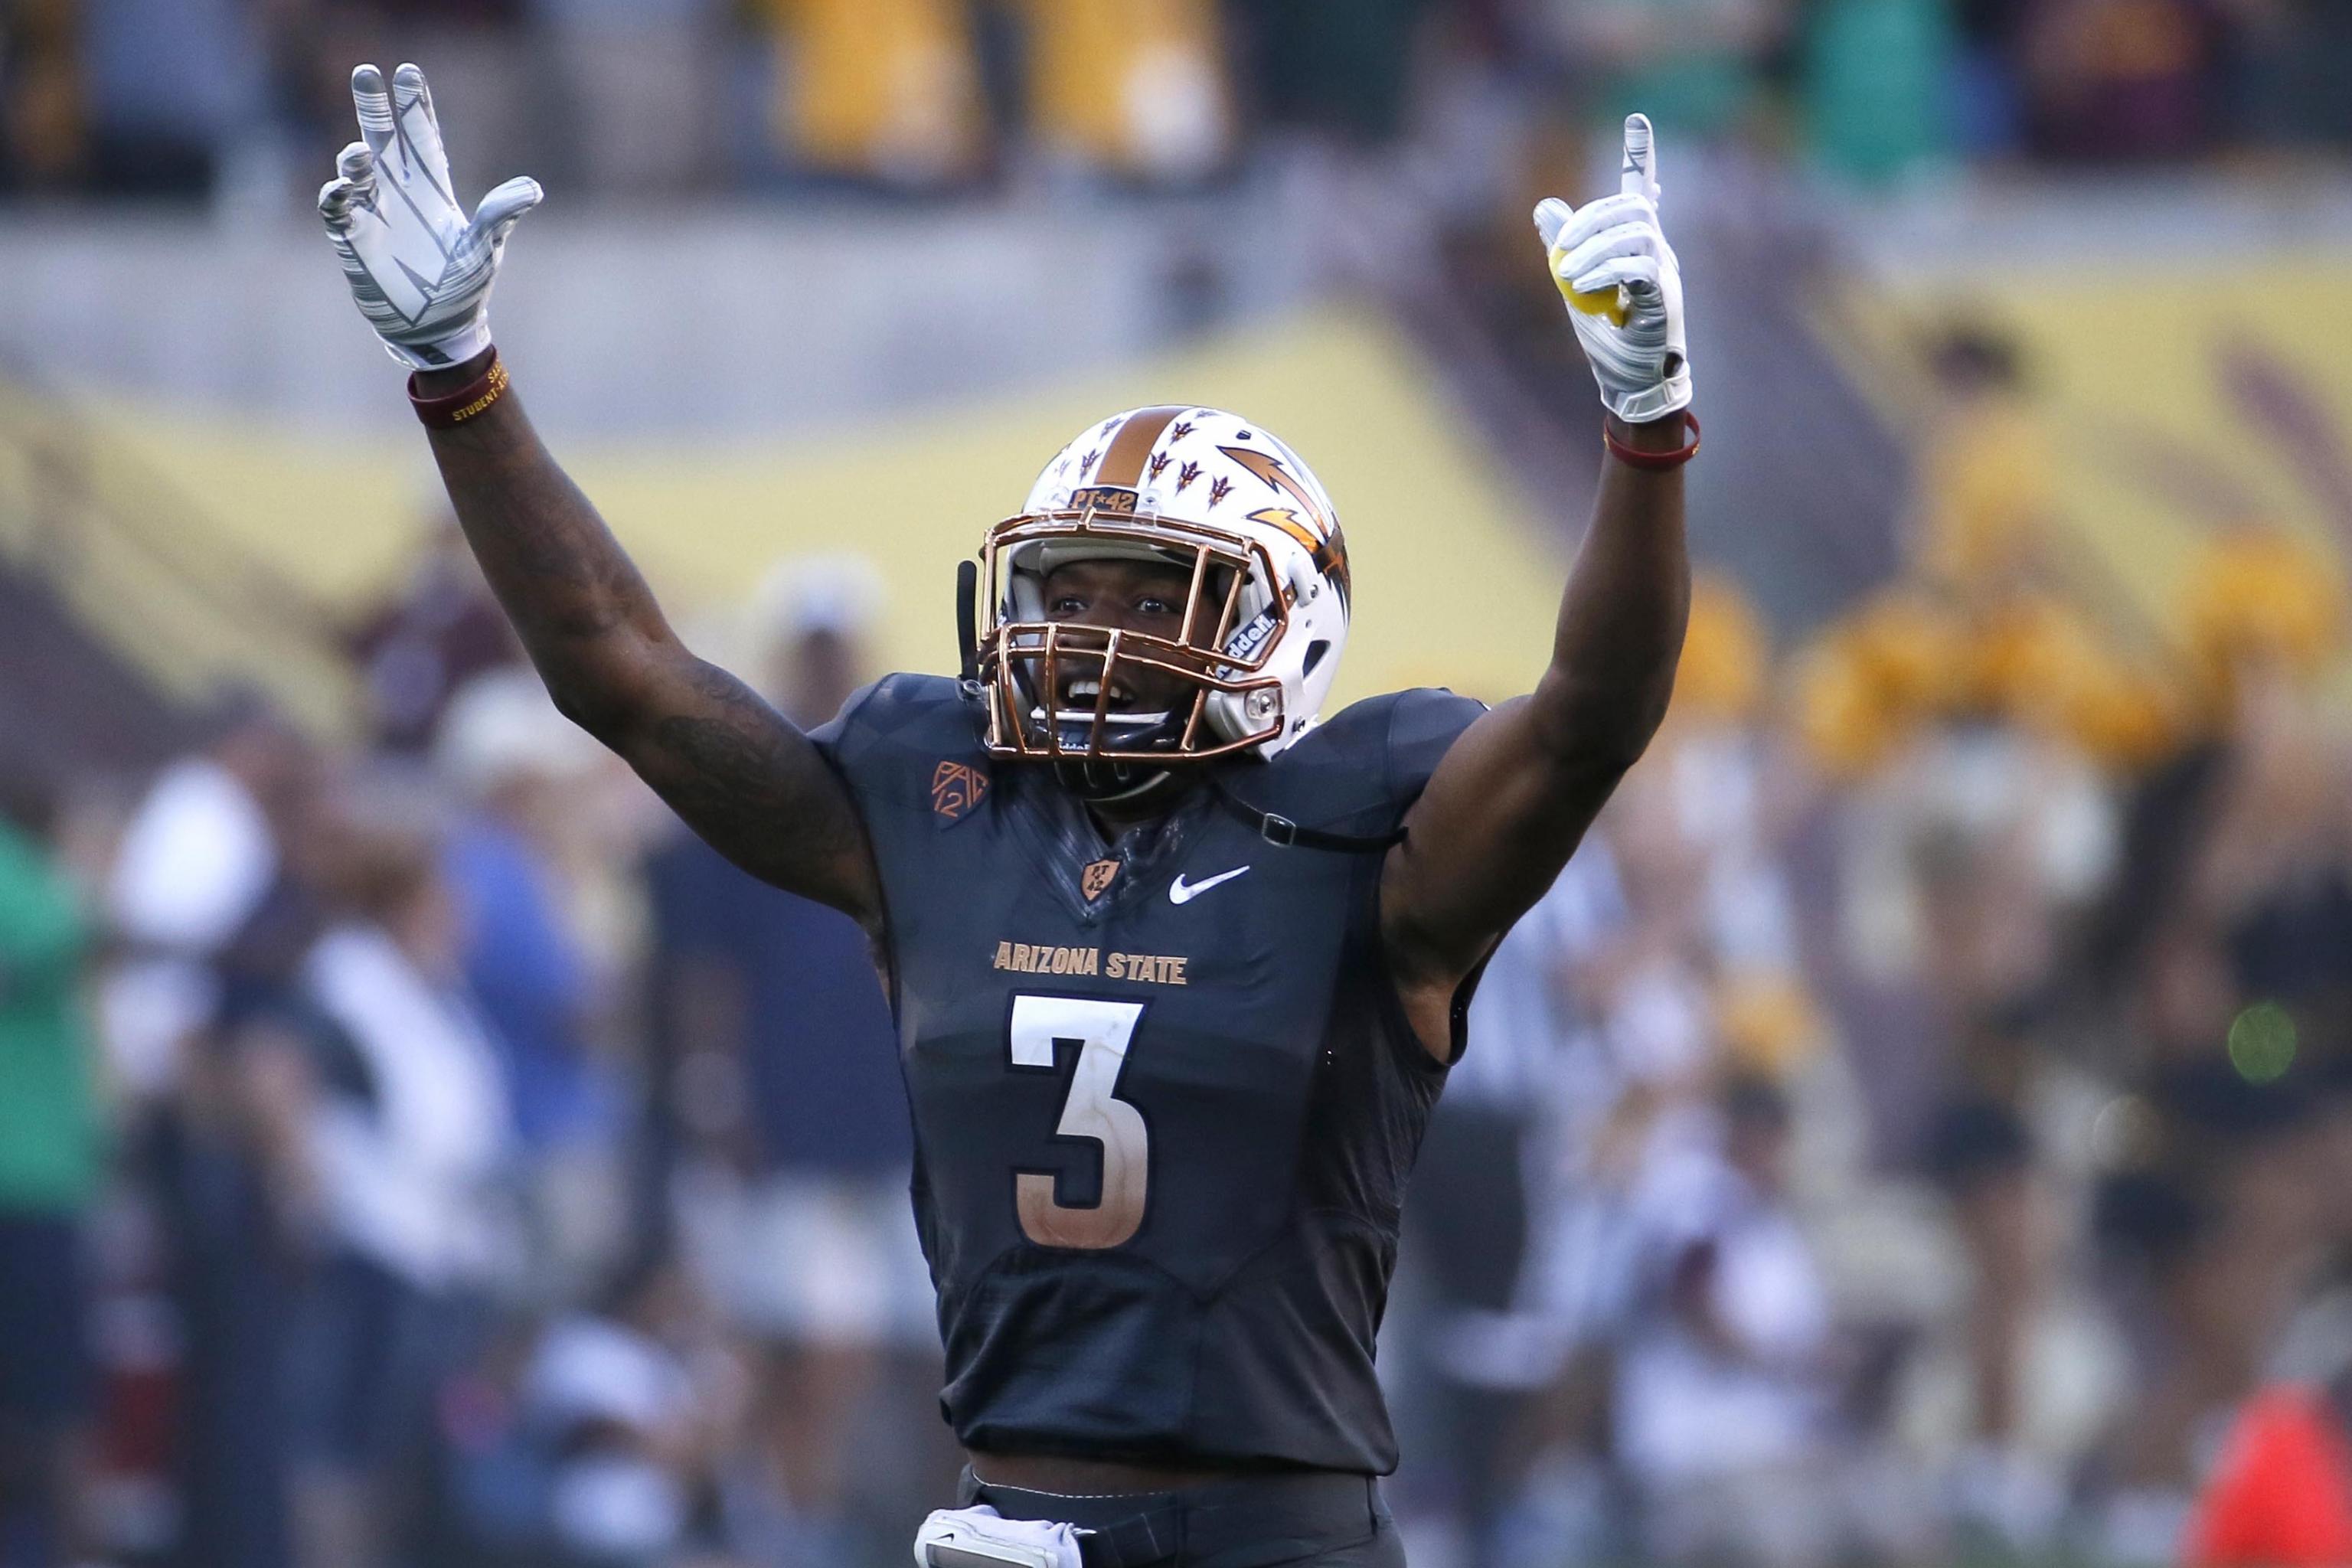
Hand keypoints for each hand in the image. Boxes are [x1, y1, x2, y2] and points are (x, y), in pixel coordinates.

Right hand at [318, 63, 541, 370]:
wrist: (438, 330)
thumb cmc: (465, 289)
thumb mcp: (486, 249)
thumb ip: (501, 215)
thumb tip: (532, 189)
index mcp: (432, 189)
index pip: (421, 136)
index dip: (415, 105)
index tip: (407, 71)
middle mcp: (399, 194)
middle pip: (383, 139)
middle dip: (374, 107)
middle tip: (366, 70)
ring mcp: (374, 215)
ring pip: (356, 172)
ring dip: (355, 159)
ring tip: (360, 154)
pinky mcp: (354, 241)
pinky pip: (339, 211)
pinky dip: (338, 197)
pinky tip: (342, 187)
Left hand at [1533, 114, 1691, 424]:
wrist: (1631, 381)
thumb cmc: (1608, 336)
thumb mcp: (1575, 284)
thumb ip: (1564, 246)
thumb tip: (1543, 206)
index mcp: (1637, 243)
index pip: (1641, 189)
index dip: (1641, 155)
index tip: (1638, 119)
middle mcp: (1657, 249)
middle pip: (1632, 206)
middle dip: (1591, 218)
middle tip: (1560, 248)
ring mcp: (1665, 270)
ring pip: (1636, 231)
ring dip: (1592, 248)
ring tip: (1564, 274)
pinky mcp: (1665, 296)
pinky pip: (1640, 267)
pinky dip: (1607, 271)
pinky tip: (1584, 288)